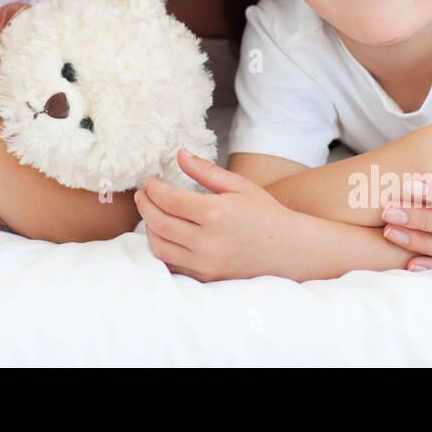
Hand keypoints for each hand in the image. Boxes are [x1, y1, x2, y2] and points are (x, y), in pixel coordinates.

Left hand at [135, 148, 308, 281]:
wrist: (289, 250)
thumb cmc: (265, 213)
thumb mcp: (238, 186)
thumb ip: (205, 171)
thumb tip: (179, 154)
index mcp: (216, 214)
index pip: (169, 201)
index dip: (153, 189)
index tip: (150, 182)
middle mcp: (208, 242)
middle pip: (159, 224)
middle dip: (145, 207)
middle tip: (142, 195)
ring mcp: (206, 264)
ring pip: (160, 247)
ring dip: (149, 229)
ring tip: (150, 214)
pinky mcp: (206, 278)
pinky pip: (172, 265)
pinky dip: (162, 249)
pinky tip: (164, 234)